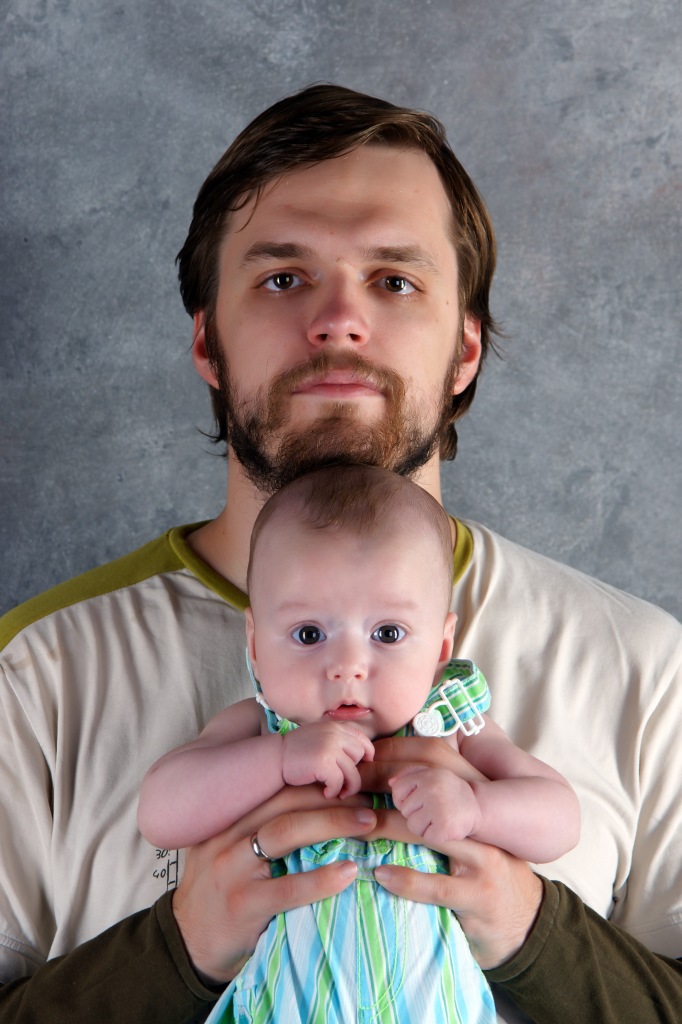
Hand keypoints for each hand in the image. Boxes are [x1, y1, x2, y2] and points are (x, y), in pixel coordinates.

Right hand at [172, 785, 376, 984]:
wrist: (188, 943)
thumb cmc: (221, 891)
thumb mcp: (231, 849)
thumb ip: (260, 826)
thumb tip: (317, 802)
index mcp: (228, 817)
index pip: (276, 787)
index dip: (316, 780)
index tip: (351, 780)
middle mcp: (227, 836)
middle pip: (285, 802)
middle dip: (331, 797)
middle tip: (369, 800)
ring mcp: (231, 869)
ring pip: (285, 833)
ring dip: (333, 823)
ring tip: (368, 824)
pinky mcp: (242, 905)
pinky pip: (287, 887)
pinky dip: (321, 878)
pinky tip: (349, 872)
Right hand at [282, 721, 373, 797]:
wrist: (275, 757)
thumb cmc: (298, 752)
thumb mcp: (321, 738)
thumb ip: (339, 741)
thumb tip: (364, 757)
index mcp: (336, 727)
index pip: (363, 740)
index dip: (367, 755)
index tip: (362, 766)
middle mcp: (335, 734)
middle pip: (360, 756)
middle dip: (355, 772)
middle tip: (345, 784)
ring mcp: (330, 747)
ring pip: (353, 772)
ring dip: (348, 787)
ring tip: (339, 793)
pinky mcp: (323, 762)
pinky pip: (339, 782)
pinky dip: (334, 791)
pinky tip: (325, 793)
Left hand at [362, 735, 542, 968]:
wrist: (527, 920)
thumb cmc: (482, 867)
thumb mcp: (467, 828)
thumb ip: (439, 801)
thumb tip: (386, 777)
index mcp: (479, 796)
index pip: (435, 756)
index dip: (393, 754)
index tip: (359, 762)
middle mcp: (483, 821)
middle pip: (428, 787)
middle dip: (381, 786)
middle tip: (346, 791)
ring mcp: (484, 857)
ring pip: (428, 831)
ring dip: (384, 826)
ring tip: (354, 827)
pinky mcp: (479, 895)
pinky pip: (436, 884)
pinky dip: (405, 879)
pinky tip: (380, 874)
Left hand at [389, 764, 480, 843]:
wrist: (479, 807)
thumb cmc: (450, 791)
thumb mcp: (432, 774)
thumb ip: (410, 773)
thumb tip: (391, 782)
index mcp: (427, 774)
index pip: (397, 790)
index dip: (405, 798)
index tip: (420, 800)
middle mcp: (432, 788)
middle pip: (404, 808)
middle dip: (415, 812)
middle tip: (434, 809)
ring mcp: (439, 807)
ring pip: (412, 824)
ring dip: (423, 826)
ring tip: (439, 818)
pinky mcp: (444, 827)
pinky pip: (425, 837)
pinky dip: (434, 836)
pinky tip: (445, 827)